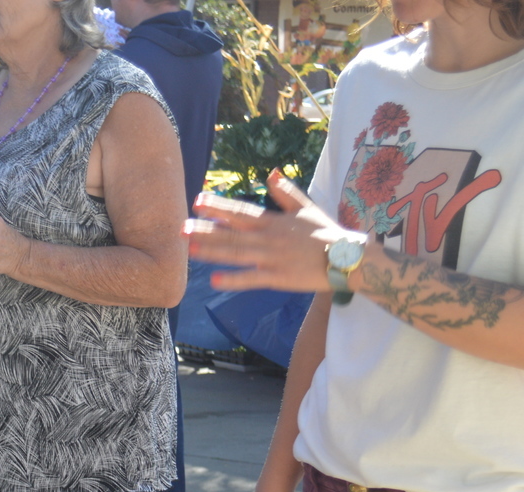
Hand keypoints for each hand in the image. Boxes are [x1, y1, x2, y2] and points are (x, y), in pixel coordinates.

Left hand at [186, 171, 349, 292]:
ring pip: (237, 254)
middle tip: (182, 227)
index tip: (198, 200)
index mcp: (273, 221)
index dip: (219, 206)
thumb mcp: (306, 208)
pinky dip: (233, 279)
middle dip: (206, 229)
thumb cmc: (324, 233)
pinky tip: (214, 280)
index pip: (241, 211)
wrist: (347, 258)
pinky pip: (251, 279)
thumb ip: (286, 192)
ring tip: (190, 248)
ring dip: (212, 251)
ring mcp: (271, 258)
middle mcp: (268, 238)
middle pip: (232, 232)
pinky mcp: (277, 277)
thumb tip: (271, 174)